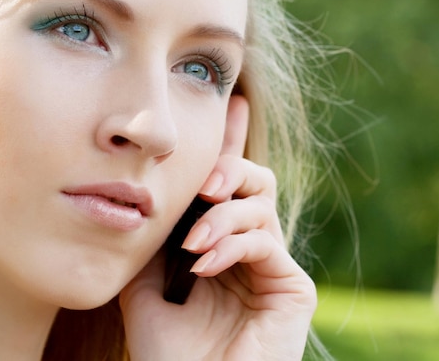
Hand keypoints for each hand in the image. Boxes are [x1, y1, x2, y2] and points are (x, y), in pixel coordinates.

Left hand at [119, 95, 316, 360]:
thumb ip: (154, 240)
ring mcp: (272, 266)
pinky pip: (265, 240)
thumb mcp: (145, 285)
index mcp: (218, 243)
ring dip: (222, 217)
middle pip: (254, 180)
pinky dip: (233, 244)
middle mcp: (248, 248)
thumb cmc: (165, 352)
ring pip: (260, 204)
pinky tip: (204, 264)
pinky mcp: (292, 287)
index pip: (228, 185)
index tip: (231, 103)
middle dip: (228, 169)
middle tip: (200, 184)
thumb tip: (150, 196)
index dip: (232, 142)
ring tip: (192, 245)